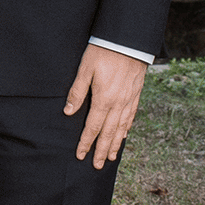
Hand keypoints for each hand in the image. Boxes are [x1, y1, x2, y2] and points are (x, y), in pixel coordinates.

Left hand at [63, 44, 146, 168]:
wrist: (128, 39)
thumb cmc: (103, 51)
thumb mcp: (85, 69)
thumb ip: (77, 92)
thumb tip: (68, 112)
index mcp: (104, 99)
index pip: (93, 127)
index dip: (86, 142)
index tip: (81, 155)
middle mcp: (118, 103)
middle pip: (109, 132)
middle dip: (102, 150)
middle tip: (97, 165)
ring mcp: (129, 99)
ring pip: (122, 127)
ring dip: (115, 143)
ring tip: (111, 157)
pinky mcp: (136, 93)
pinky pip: (131, 116)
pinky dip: (126, 128)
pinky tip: (124, 134)